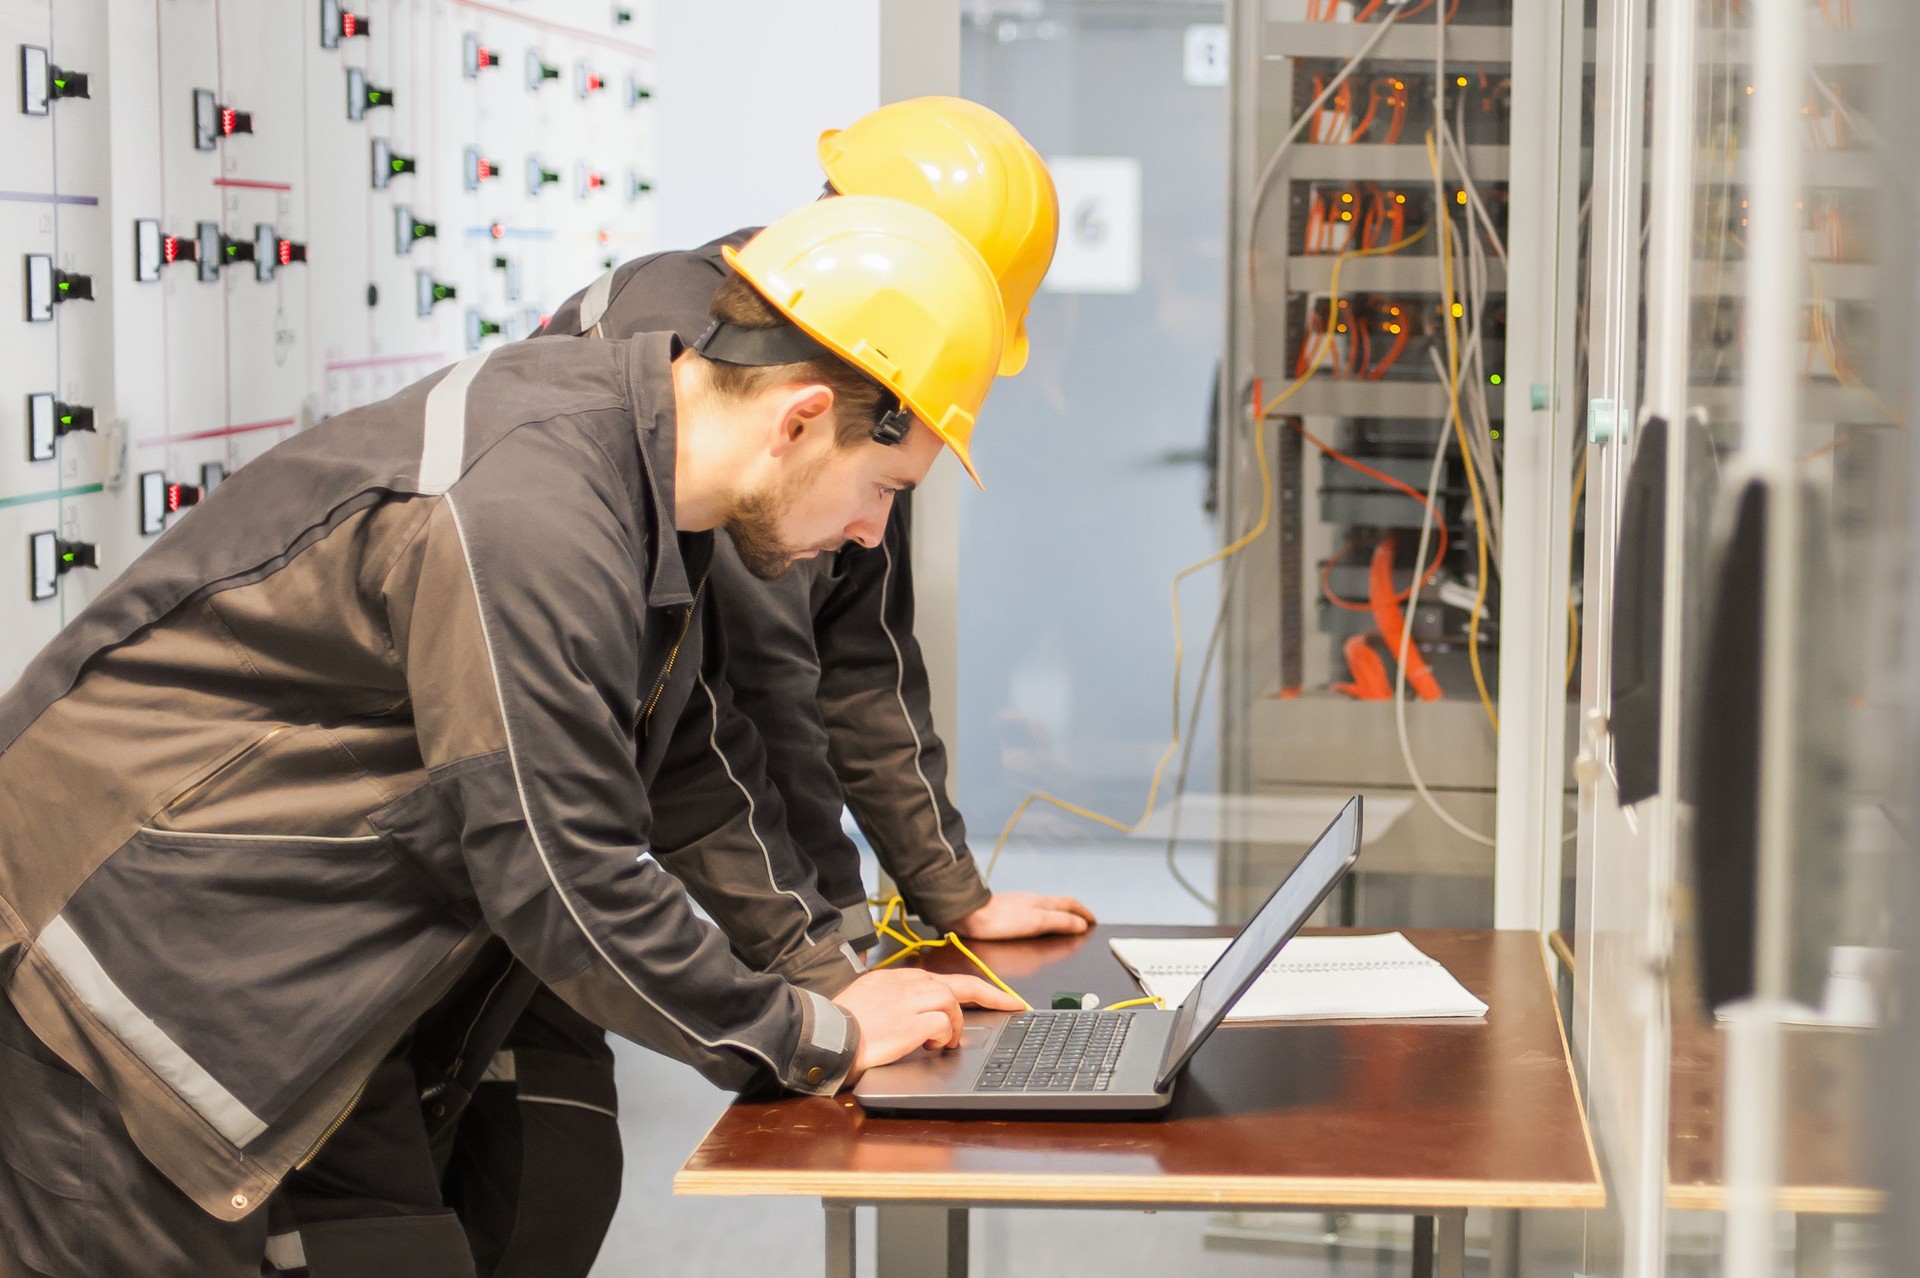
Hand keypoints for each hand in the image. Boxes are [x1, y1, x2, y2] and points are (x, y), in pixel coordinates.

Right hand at [832, 968, 1025, 1076]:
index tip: (992, 996)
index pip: (940, 979)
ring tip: (945, 1041)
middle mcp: (904, 984)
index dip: (970, 989)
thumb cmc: (840, 1027)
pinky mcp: (910, 1021)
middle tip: (1013, 1005)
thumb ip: (893, 1002)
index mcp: (894, 979)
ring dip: (955, 1023)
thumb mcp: (866, 1003)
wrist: (824, 1036)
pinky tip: (932, 1046)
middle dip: (991, 994)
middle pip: (958, 983)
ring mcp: (908, 1000)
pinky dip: (944, 1035)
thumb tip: (917, 1018)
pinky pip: (942, 1023)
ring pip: (951, 1001)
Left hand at [950, 892, 1095, 939]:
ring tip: (1065, 924)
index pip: (1070, 904)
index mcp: (1042, 903)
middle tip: (1084, 922)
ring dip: (1060, 915)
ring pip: (1046, 908)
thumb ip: (1059, 922)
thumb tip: (1081, 924)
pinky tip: (1037, 926)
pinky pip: (1033, 914)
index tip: (1093, 920)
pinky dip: (1044, 920)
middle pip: (1059, 904)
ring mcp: (1019, 907)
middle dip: (1074, 912)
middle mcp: (1032, 902)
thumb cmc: (1000, 919)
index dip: (1084, 912)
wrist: (968, 915)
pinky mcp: (1006, 914)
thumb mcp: (1036, 922)